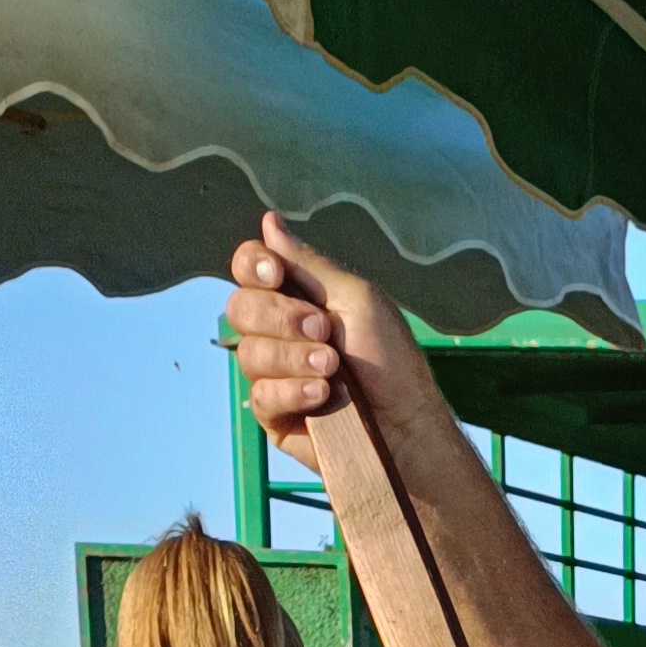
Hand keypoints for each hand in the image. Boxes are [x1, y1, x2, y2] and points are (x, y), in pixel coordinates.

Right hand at [223, 214, 431, 473]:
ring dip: (294, 357)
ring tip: (332, 366)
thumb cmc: (390, 360)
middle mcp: (277, 332)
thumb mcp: (356, 299)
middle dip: (280, 317)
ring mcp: (273, 374)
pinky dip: (292, 391)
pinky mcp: (275, 414)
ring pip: (248, 353)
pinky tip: (322, 395)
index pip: (248, 268)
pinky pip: (260, 396)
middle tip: (324, 329)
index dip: (252, 265)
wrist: (406, 424)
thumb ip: (309, 264)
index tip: (276, 273)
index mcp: (295, 296)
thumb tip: (268, 221)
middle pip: (240, 308)